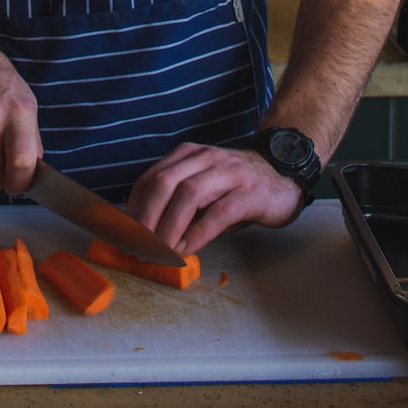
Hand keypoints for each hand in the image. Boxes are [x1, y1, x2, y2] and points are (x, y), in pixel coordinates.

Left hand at [125, 140, 303, 253]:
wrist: (284, 174)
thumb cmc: (237, 187)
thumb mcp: (204, 188)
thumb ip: (178, 203)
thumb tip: (145, 235)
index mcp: (188, 155)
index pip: (150, 178)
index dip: (133, 208)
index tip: (124, 235)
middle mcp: (206, 158)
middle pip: (164, 183)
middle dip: (145, 218)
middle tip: (137, 247)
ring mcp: (229, 173)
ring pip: (188, 195)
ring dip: (168, 227)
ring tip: (159, 252)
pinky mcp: (249, 193)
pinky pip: (217, 213)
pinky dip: (197, 234)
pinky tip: (187, 250)